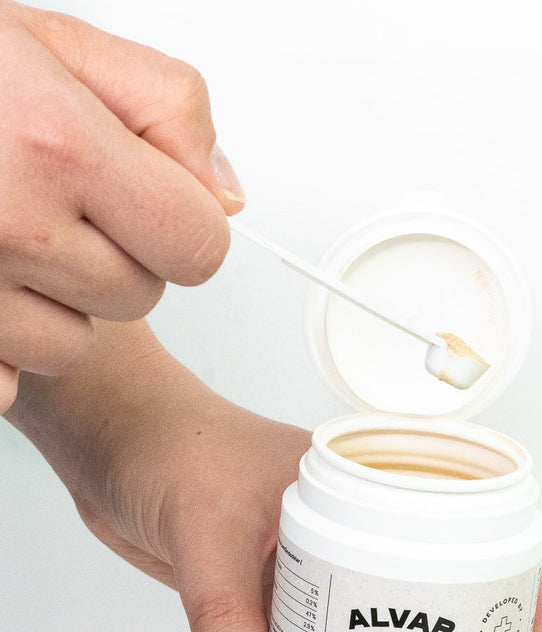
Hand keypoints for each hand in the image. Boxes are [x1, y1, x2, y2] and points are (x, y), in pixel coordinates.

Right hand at [0, 1, 243, 409]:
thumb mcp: (59, 45)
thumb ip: (167, 109)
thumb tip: (222, 197)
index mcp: (54, 145)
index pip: (197, 247)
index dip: (183, 225)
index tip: (151, 202)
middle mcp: (6, 221)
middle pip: (138, 296)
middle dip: (114, 254)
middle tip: (52, 200)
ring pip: (75, 344)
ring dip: (55, 301)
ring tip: (4, 231)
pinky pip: (8, 377)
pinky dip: (3, 344)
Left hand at [7, 320, 541, 631]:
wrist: (118, 447)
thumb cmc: (175, 454)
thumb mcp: (206, 533)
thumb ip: (224, 618)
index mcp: (382, 495)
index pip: (480, 548)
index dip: (522, 610)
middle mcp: (372, 539)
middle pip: (458, 618)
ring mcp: (337, 576)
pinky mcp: (296, 606)